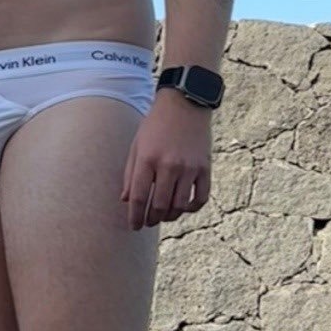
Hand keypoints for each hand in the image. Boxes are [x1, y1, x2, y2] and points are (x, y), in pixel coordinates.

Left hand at [121, 92, 212, 229]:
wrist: (185, 104)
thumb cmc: (155, 125)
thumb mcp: (136, 146)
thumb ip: (129, 174)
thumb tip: (126, 201)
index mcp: (147, 159)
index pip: (138, 198)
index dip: (134, 217)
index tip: (134, 226)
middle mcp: (168, 166)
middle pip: (159, 206)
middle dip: (151, 220)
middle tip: (148, 222)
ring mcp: (189, 168)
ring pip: (179, 206)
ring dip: (170, 216)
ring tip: (163, 216)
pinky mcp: (204, 168)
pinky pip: (200, 198)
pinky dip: (192, 208)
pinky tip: (184, 207)